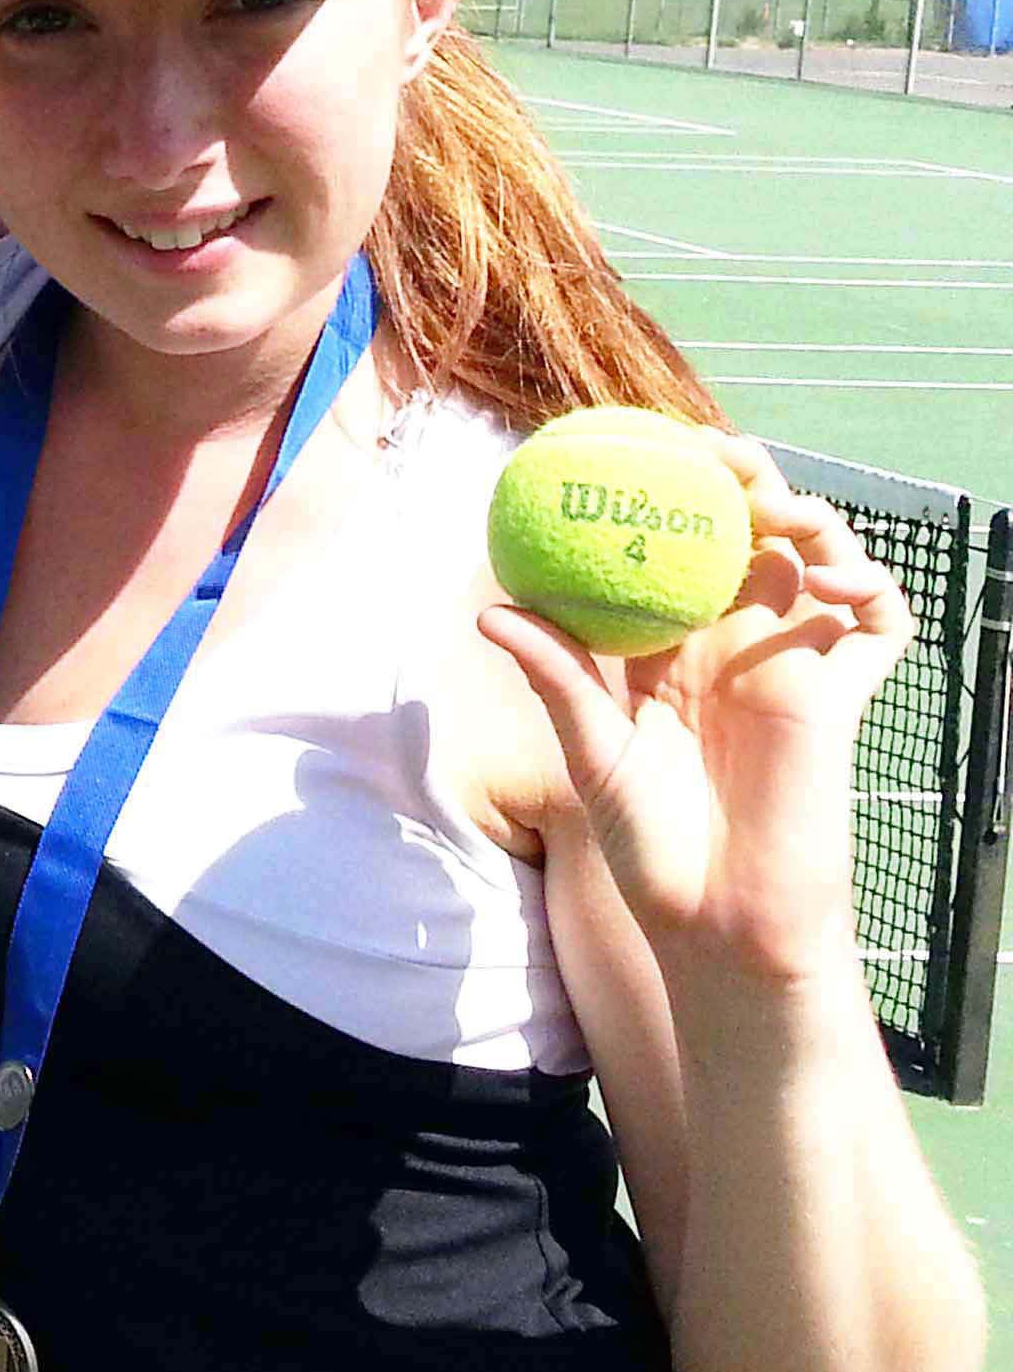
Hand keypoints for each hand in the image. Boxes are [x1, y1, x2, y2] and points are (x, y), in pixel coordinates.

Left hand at [480, 433, 910, 994]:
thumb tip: (493, 613)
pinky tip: (840, 578)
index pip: (670, 553)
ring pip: (818, 565)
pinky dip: (873, 588)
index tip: (641, 449)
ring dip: (813, 522)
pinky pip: (877, 629)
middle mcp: (731, 646)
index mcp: (666, 650)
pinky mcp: (839, 700)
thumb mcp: (592, 754)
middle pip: (749, 539)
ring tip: (782, 512)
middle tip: (721, 453)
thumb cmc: (648, 847)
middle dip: (744, 484)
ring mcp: (789, 667)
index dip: (666, 500)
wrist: (720, 922)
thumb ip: (558, 679)